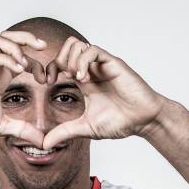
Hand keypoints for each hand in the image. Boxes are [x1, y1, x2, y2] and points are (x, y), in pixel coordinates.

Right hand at [0, 31, 47, 145]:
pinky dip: (6, 59)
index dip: (37, 64)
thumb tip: (42, 142)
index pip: (22, 59)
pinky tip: (18, 69)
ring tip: (26, 62)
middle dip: (28, 38)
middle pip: (10, 39)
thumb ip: (22, 130)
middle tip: (44, 46)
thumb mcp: (2, 127)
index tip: (46, 80)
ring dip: (16, 45)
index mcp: (0, 78)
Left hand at [42, 37, 165, 148]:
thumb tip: (44, 144)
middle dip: (56, 60)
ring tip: (75, 79)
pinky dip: (83, 62)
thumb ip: (65, 133)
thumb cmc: (120, 122)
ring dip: (70, 60)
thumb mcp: (85, 128)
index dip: (50, 69)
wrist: (144, 121)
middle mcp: (91, 70)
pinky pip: (92, 51)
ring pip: (78, 44)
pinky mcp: (113, 63)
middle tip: (57, 79)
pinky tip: (84, 80)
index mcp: (84, 81)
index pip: (60, 63)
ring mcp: (102, 65)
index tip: (46, 83)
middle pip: (66, 48)